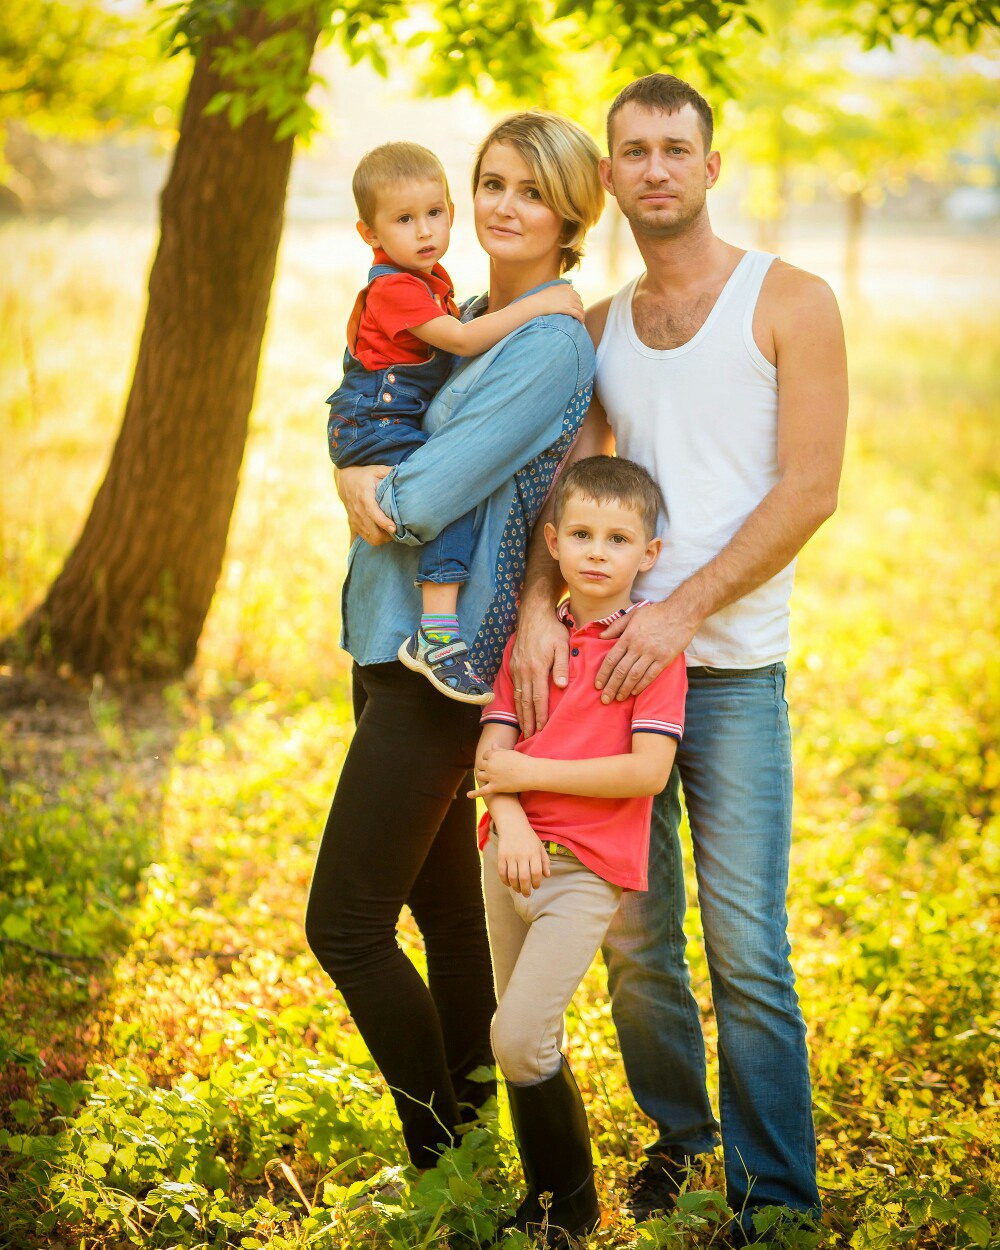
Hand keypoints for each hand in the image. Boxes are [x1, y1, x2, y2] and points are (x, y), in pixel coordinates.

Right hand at [334, 465, 395, 545]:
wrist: (345, 478)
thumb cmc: (365, 474)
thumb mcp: (377, 470)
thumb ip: (390, 472)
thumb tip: (406, 474)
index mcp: (364, 496)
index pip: (373, 513)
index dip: (384, 523)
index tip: (394, 528)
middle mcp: (358, 510)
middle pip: (373, 532)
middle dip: (387, 535)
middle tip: (399, 531)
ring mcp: (355, 519)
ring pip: (371, 538)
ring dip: (383, 538)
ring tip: (393, 533)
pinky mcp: (353, 523)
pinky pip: (366, 538)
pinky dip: (376, 538)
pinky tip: (384, 532)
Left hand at [468, 746, 534, 796]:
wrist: (531, 773)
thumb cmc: (523, 761)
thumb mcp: (510, 753)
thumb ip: (499, 750)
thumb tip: (492, 745)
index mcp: (493, 754)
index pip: (485, 755)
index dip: (488, 759)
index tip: (493, 762)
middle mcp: (490, 765)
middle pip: (480, 765)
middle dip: (484, 767)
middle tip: (491, 770)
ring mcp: (491, 776)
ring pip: (479, 776)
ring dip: (481, 776)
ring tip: (486, 778)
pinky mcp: (495, 787)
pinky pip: (482, 791)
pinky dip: (474, 794)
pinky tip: (468, 795)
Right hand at [495, 823, 550, 896]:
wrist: (513, 824)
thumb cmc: (529, 838)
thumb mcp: (540, 847)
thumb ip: (545, 861)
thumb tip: (547, 876)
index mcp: (534, 852)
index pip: (536, 872)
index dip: (536, 883)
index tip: (536, 887)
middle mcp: (522, 854)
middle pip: (524, 877)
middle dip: (526, 889)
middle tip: (527, 894)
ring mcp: (510, 855)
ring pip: (512, 877)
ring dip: (515, 887)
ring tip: (518, 890)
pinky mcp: (501, 855)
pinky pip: (502, 872)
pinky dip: (505, 881)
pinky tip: (509, 884)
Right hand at [510, 606, 568, 735]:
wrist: (532, 615)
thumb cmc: (551, 630)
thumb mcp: (562, 645)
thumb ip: (562, 666)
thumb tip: (561, 687)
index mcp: (537, 668)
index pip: (539, 698)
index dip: (541, 715)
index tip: (543, 729)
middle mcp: (524, 671)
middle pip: (525, 702)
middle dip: (528, 720)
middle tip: (530, 736)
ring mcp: (517, 669)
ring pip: (518, 696)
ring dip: (521, 714)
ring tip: (524, 728)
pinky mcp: (513, 665)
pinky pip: (515, 688)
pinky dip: (517, 701)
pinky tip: (520, 709)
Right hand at [530, 284, 584, 323]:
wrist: (538, 303)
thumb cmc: (543, 297)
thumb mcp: (554, 288)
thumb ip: (564, 286)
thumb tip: (572, 286)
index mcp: (567, 288)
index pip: (577, 296)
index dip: (577, 303)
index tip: (575, 308)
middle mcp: (570, 294)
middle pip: (580, 303)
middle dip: (579, 309)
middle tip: (578, 315)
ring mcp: (569, 301)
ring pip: (580, 309)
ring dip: (582, 315)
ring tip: (581, 320)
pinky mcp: (568, 309)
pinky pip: (578, 314)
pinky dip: (581, 318)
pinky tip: (581, 322)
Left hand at [596, 598, 697, 701]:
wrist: (682, 612)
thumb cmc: (657, 612)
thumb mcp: (633, 613)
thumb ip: (616, 626)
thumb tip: (601, 637)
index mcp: (628, 636)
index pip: (611, 659)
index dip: (603, 674)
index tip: (598, 685)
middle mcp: (638, 646)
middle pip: (620, 671)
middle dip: (611, 687)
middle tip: (605, 699)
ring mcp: (652, 653)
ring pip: (634, 676)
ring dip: (624, 689)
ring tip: (618, 698)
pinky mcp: (665, 658)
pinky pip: (650, 675)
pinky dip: (641, 685)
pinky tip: (634, 692)